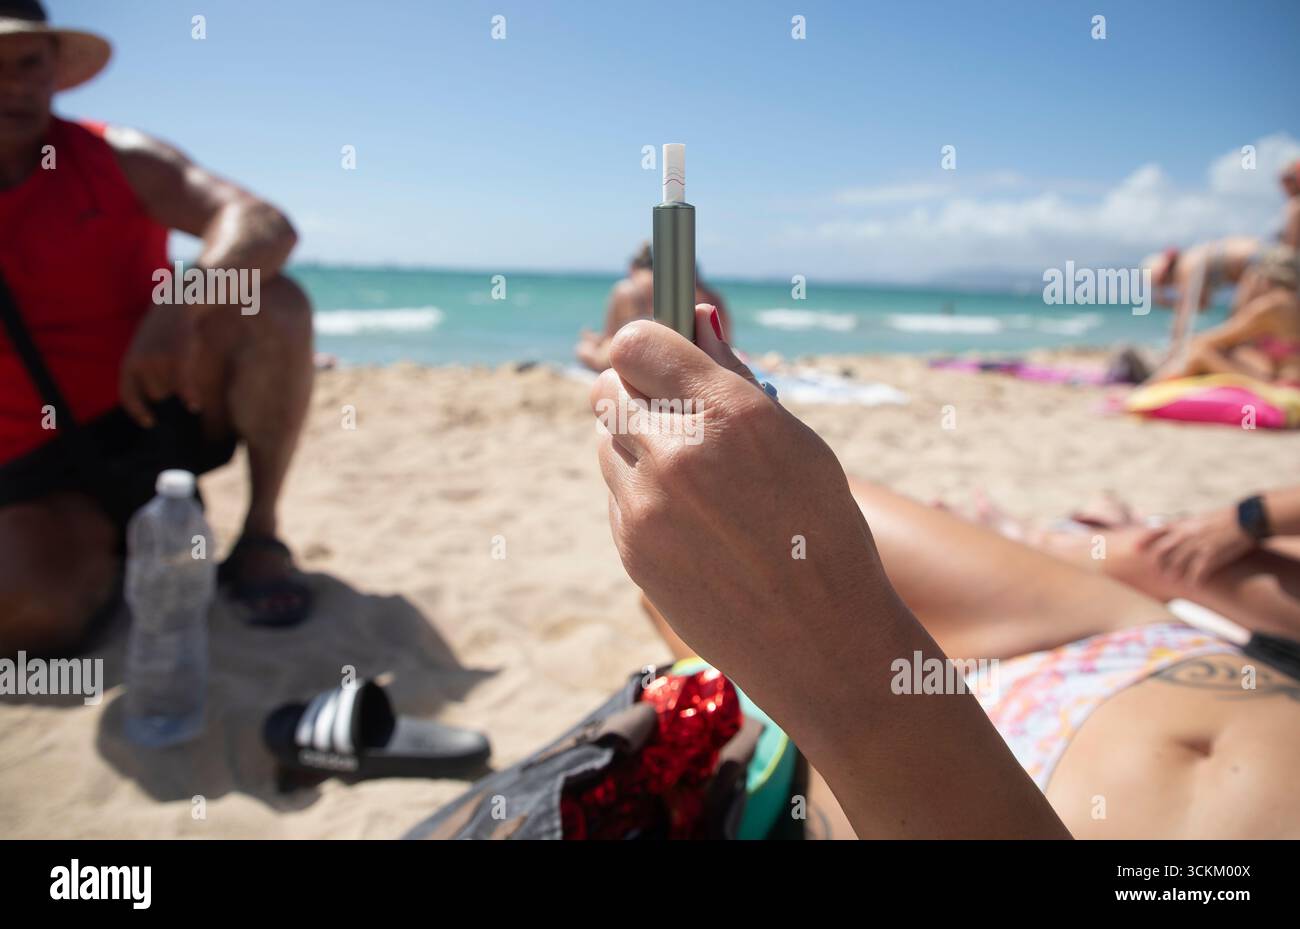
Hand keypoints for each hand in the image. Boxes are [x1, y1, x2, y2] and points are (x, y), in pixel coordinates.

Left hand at [119, 304, 201, 426]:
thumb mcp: (145, 347)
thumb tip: (155, 398)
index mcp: (129, 363)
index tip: (149, 422)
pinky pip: (182, 385)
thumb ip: (144, 370)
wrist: (179, 301)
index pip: (128, 396)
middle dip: (168, 391)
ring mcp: (158, 360)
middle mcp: (140, 364)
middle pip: (157, 396)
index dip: (138, 412)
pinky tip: (194, 406)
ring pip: (173, 390)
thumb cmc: (165, 327)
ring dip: (181, 386)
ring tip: (187, 363)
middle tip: (177, 374)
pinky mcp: (177, 356)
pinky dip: (189, 396)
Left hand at [590, 305, 899, 697]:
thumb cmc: (823, 534)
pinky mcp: (630, 548)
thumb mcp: (798, 444)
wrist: (819, 643)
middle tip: (673, 412)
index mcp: (728, 415)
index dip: (648, 346)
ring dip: (635, 443)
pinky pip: (614, 493)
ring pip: (605, 441)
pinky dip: (638, 493)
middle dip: (637, 392)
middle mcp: (676, 454)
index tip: (661, 356)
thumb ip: (736, 380)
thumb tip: (697, 325)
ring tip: (692, 475)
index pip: (636, 343)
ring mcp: (645, 506)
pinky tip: (689, 520)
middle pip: (608, 389)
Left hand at [1137, 506, 1254, 583]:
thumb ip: (1187, 525)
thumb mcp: (1201, 518)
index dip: (1144, 540)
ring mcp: (1198, 545)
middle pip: (1163, 550)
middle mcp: (1187, 534)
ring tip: (1173, 580)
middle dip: (1158, 562)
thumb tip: (1177, 530)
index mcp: (1184, 524)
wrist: (1246, 518)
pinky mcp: (1211, 555)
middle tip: (1158, 570)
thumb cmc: (1225, 518)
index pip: (1157, 531)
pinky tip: (1194, 585)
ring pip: (1177, 563)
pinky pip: (1197, 571)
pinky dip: (1194, 579)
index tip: (1134, 547)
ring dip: (1174, 573)